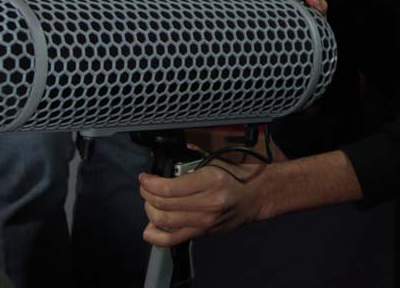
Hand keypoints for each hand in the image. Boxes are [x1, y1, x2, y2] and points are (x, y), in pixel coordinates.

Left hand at [139, 160, 271, 247]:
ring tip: (149, 202)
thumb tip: (170, 160)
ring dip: (150, 211)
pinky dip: (155, 235)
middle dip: (147, 195)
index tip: (144, 178)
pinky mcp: (203, 233)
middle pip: (163, 205)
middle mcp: (208, 203)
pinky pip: (172, 240)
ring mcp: (205, 221)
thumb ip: (192, 160)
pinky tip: (150, 226)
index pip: (169, 188)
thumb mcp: (216, 161)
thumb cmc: (236, 176)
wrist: (255, 196)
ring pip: (164, 222)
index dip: (150, 183)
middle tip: (145, 188)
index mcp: (211, 180)